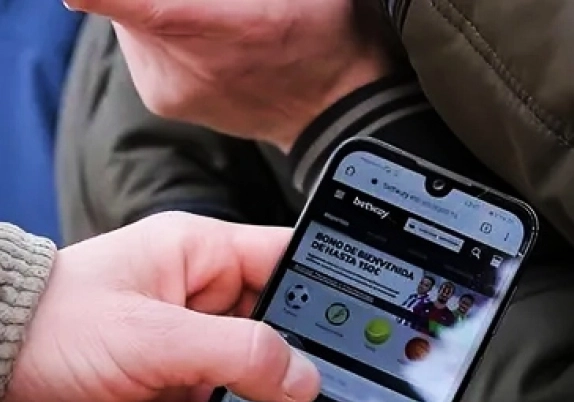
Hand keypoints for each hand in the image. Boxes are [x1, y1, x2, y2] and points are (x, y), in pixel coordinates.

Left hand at [0, 212, 319, 401]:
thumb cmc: (47, 331)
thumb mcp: (153, 338)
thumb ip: (238, 354)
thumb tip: (306, 378)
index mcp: (201, 254)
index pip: (290, 257)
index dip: (334, 287)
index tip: (375, 323)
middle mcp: (201, 297)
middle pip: (283, 323)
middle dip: (308, 357)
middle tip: (346, 388)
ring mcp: (187, 346)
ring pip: (257, 372)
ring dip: (272, 398)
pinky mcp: (170, 389)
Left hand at [65, 0, 389, 150]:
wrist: (344, 116)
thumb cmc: (331, 37)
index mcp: (204, 22)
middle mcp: (175, 58)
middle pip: (126, 1)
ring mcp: (165, 83)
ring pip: (130, 19)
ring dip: (158, 6)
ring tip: (216, 13)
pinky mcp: (163, 99)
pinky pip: (143, 46)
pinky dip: (162, 30)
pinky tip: (209, 35)